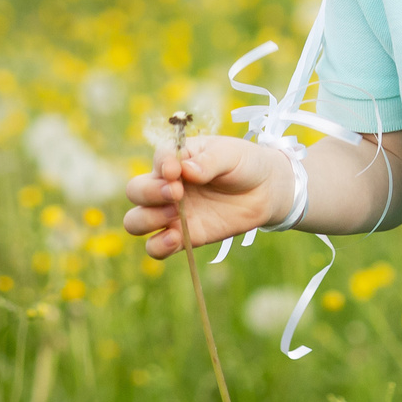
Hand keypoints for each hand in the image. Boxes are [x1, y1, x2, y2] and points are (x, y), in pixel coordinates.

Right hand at [122, 135, 289, 257]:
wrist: (266, 191)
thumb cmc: (245, 164)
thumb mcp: (230, 155)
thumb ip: (209, 161)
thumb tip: (186, 170)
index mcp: (177, 159)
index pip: (156, 160)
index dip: (161, 166)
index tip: (176, 172)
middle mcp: (167, 186)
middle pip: (135, 191)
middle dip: (149, 193)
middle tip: (177, 193)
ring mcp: (172, 213)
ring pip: (136, 221)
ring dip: (147, 219)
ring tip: (175, 214)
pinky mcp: (183, 236)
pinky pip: (155, 247)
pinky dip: (158, 246)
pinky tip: (175, 238)